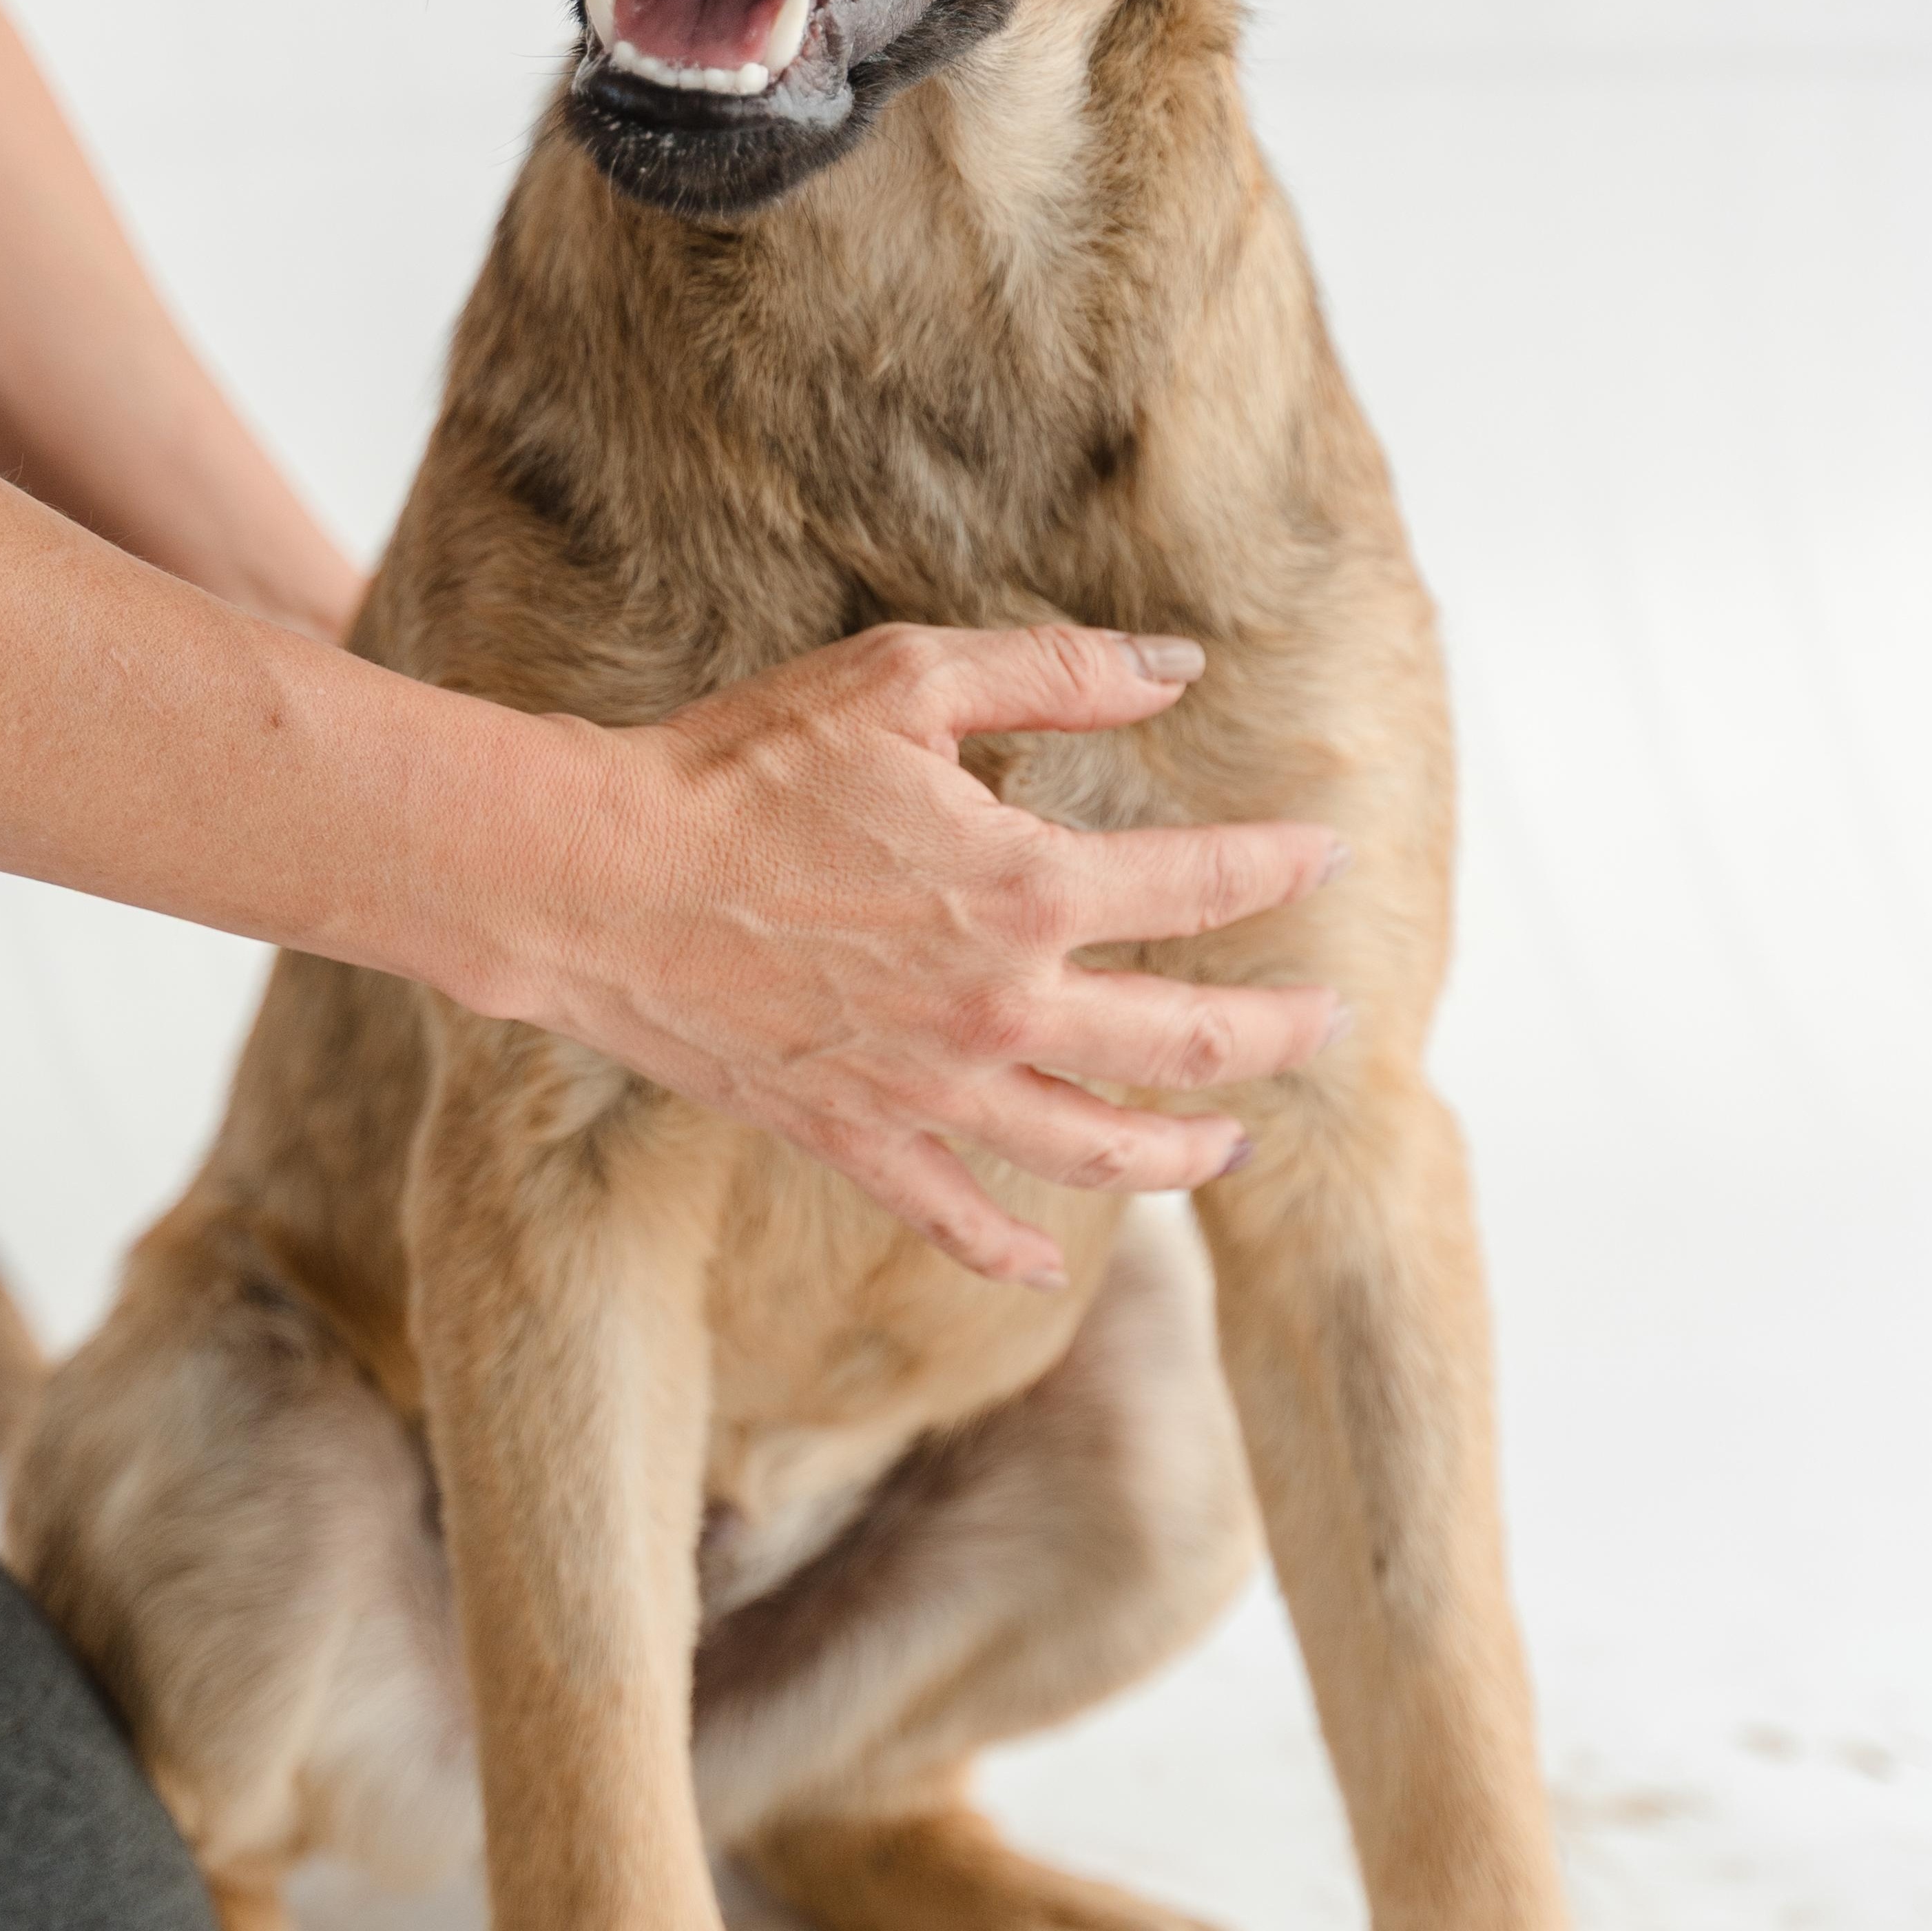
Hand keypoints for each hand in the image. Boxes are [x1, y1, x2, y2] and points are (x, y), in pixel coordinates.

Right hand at [474, 624, 1346, 1286]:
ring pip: (1097, 1149)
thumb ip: (1055, 671)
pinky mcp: (852, 1135)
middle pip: (1182, 1041)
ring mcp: (929, 1088)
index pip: (1199, 882)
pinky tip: (1045, 1264)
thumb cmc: (745, 765)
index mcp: (1024, 887)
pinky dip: (1007, 1247)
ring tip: (1237, 1148)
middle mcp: (999, 1007)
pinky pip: (954, 1214)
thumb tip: (1178, 667)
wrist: (599, 879)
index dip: (1276, 865)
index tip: (1325, 855)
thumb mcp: (905, 680)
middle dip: (1275, 1035)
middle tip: (1332, 1024)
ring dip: (1184, 1154)